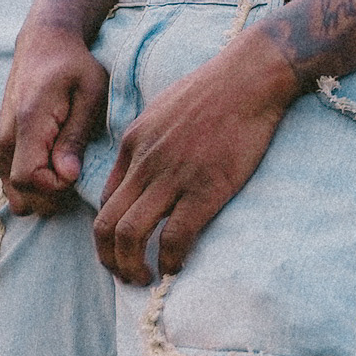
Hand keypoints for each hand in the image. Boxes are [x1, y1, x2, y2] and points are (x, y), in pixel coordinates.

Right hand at [0, 25, 108, 213]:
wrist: (44, 44)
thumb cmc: (74, 65)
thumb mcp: (90, 92)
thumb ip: (76, 135)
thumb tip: (67, 176)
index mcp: (28, 123)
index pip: (28, 180)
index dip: (56, 188)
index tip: (78, 170)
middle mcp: (6, 137)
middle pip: (20, 193)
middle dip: (52, 196)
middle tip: (77, 172)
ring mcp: (1, 144)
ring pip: (14, 193)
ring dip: (42, 193)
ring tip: (68, 168)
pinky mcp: (3, 147)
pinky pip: (11, 183)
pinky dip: (33, 186)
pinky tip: (56, 168)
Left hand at [92, 29, 301, 285]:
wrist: (250, 75)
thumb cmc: (214, 89)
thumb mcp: (163, 109)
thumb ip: (147, 141)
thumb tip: (144, 171)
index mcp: (132, 143)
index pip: (105, 201)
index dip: (108, 235)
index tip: (122, 250)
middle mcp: (144, 163)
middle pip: (106, 226)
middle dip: (110, 260)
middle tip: (126, 277)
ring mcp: (173, 176)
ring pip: (130, 236)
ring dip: (132, 268)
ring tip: (146, 279)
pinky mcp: (206, 188)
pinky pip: (175, 237)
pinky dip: (169, 260)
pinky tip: (176, 266)